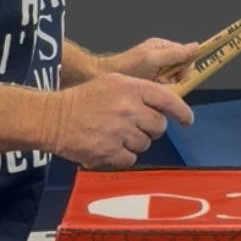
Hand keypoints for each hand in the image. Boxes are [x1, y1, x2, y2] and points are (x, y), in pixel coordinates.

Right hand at [50, 73, 192, 168]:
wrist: (53, 118)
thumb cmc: (82, 100)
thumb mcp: (112, 82)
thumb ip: (139, 90)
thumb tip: (163, 103)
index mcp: (130, 88)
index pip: (168, 99)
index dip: (182, 111)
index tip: (187, 119)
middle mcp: (128, 109)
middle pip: (159, 125)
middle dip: (151, 127)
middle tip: (134, 125)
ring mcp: (120, 131)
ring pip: (146, 143)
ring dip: (135, 141)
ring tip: (116, 133)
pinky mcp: (110, 151)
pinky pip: (131, 158)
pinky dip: (123, 154)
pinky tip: (110, 145)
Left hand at [102, 36, 201, 88]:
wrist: (102, 79)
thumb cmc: (126, 68)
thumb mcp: (151, 59)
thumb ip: (174, 54)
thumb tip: (197, 47)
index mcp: (164, 48)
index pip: (187, 58)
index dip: (185, 70)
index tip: (175, 78)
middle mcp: (163, 59)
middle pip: (181, 73)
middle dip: (172, 81)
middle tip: (157, 82)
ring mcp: (157, 71)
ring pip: (172, 84)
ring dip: (163, 89)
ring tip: (148, 87)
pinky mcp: (150, 83)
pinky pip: (162, 90)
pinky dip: (156, 93)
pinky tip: (145, 92)